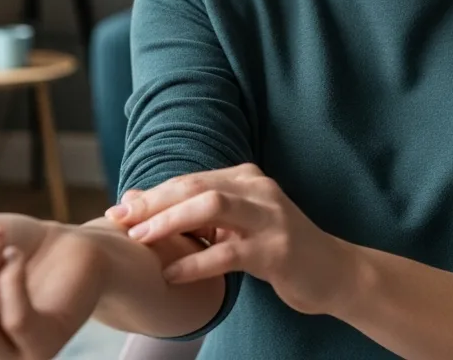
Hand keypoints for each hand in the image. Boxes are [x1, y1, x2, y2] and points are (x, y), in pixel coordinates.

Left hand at [106, 163, 356, 315]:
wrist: (333, 272)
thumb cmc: (276, 249)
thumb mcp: (234, 227)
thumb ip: (193, 213)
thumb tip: (134, 200)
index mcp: (246, 178)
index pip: (190, 179)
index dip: (152, 194)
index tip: (118, 210)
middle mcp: (258, 189)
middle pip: (195, 186)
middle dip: (154, 203)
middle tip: (121, 222)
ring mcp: (270, 217)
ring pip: (211, 206)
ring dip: (170, 221)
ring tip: (141, 240)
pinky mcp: (277, 249)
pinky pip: (229, 252)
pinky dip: (196, 262)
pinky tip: (172, 274)